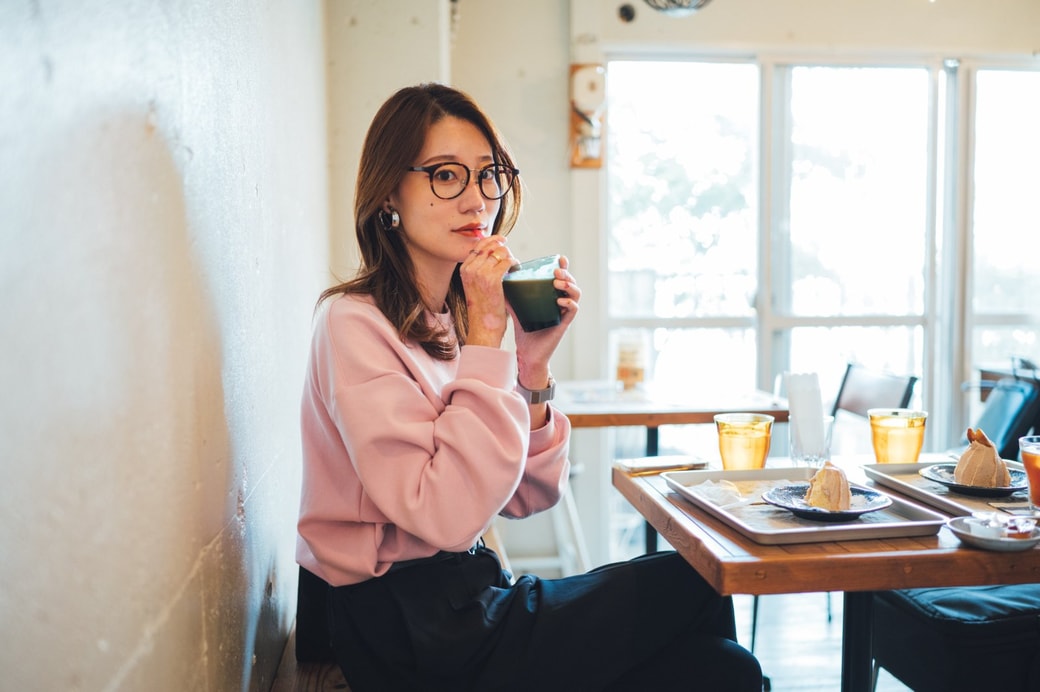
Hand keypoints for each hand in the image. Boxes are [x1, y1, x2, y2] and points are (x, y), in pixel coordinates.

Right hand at [459, 237, 517, 346]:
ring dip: (510, 256)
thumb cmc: (482, 309)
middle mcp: (470, 269)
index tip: (502, 240)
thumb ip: (480, 271)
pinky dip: (514, 263)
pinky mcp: (493, 279)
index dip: (492, 240)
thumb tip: (495, 256)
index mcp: (464, 269)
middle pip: (490, 246)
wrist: (483, 327)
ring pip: (500, 252)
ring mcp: (480, 273)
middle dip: (503, 248)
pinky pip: (507, 261)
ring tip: (514, 265)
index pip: (478, 245)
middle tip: (510, 257)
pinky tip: (516, 268)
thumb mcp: (475, 286)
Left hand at [512, 255, 580, 387]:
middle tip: (555, 271)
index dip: (563, 266)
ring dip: (569, 285)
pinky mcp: (564, 324)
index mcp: (552, 296)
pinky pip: (573, 310)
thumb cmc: (524, 330)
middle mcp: (560, 302)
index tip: (559, 258)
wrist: (527, 353)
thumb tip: (498, 279)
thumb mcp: (516, 308)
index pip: (561, 277)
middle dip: (566, 273)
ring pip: (576, 294)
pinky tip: (559, 300)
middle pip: (571, 282)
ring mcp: (564, 313)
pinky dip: (569, 303)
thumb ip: (511, 295)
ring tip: (558, 282)